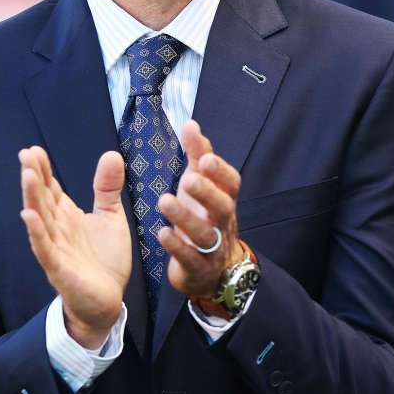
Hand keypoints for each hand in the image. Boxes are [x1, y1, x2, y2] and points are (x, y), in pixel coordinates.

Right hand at [19, 146, 131, 348]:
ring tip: (27, 176)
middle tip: (26, 154)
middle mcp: (58, 229)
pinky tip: (29, 217)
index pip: (51, 189)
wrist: (107, 301)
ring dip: (32, 198)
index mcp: (67, 216)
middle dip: (34, 177)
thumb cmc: (104, 260)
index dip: (43, 170)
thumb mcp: (110, 217)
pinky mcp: (59, 269)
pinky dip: (36, 233)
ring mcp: (56, 249)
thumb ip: (107, 188)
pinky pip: (45, 249)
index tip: (34, 149)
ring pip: (40, 220)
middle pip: (42, 199)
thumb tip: (111, 154)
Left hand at [157, 120, 242, 311]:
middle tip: (187, 179)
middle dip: (207, 193)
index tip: (205, 158)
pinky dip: (177, 246)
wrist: (213, 270)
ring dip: (185, 217)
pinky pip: (190, 258)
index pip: (231, 184)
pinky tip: (162, 233)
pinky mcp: (198, 267)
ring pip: (205, 234)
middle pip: (222, 207)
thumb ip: (197, 155)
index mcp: (224, 199)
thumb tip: (191, 123)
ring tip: (164, 201)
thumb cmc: (204, 217)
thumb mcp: (201, 185)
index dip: (220, 172)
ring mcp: (212, 247)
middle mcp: (222, 222)